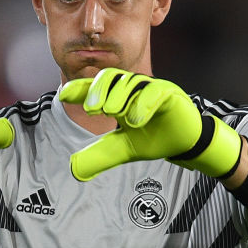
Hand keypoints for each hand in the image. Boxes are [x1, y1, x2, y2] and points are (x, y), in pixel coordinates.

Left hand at [59, 68, 241, 180]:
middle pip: (110, 77)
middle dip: (97, 90)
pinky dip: (143, 104)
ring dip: (118, 96)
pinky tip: (135, 119)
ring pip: (130, 82)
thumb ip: (99, 157)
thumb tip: (75, 169)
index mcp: (117, 98)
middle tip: (90, 109)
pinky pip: (155, 92)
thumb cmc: (154, 139)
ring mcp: (150, 88)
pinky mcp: (170, 93)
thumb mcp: (122, 150)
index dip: (78, 89)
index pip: (94, 88)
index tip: (63, 95)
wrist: (184, 144)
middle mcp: (131, 89)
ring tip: (110, 113)